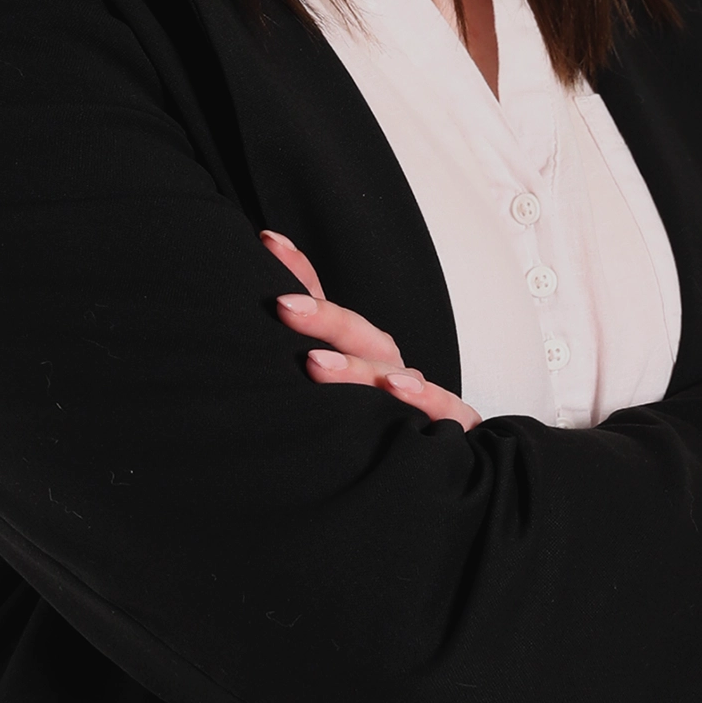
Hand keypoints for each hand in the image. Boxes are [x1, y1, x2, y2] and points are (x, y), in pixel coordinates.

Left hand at [261, 228, 481, 431]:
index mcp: (360, 350)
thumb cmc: (379, 423)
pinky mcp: (450, 421)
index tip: (269, 242)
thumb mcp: (339, 393)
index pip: (325, 305)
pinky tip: (394, 388)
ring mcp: (417, 390)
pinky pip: (439, 405)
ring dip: (354, 368)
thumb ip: (300, 364)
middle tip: (283, 305)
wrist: (446, 460)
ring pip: (388, 373)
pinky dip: (421, 395)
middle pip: (356, 334)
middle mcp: (387, 363)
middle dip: (321, 317)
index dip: (300, 272)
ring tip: (315, 363)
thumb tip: (252, 320)